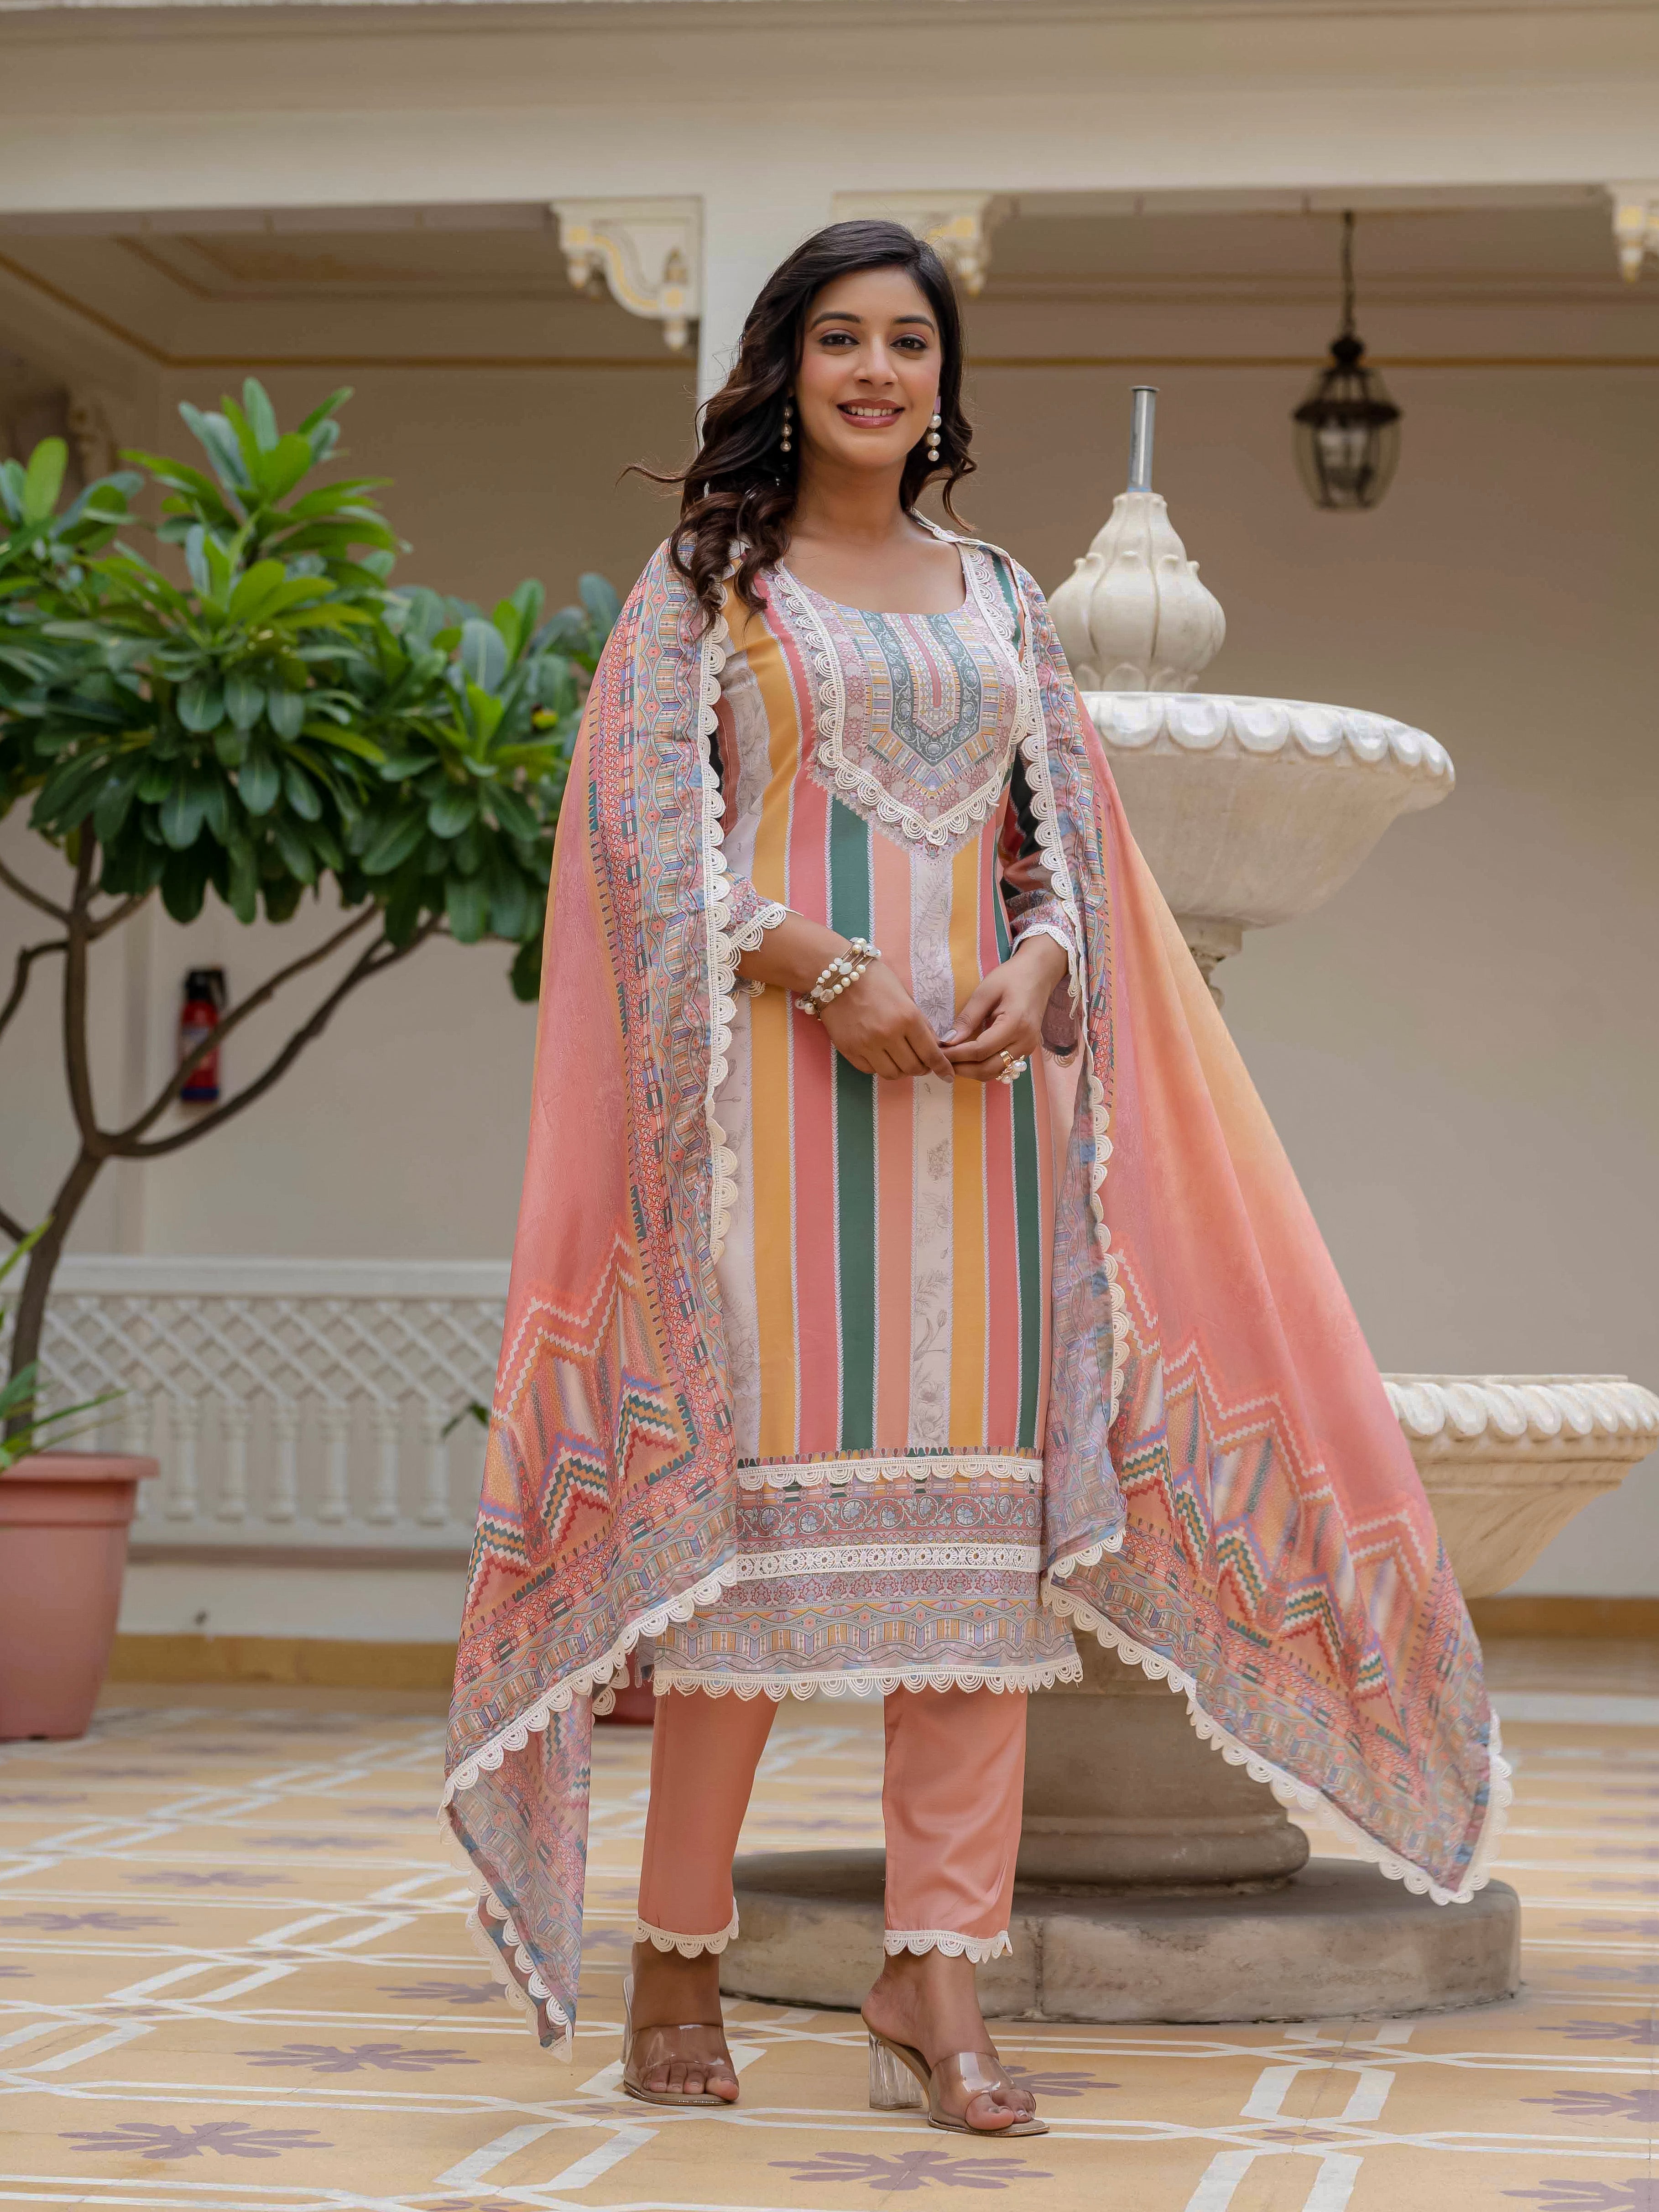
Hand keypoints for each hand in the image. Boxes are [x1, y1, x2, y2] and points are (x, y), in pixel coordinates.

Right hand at [818, 959, 953, 1080]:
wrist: (836, 974)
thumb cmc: (875, 979)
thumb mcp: (905, 996)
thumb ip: (920, 1022)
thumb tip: (934, 1045)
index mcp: (907, 1017)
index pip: (931, 1053)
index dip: (942, 1068)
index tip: (947, 1075)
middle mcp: (888, 1035)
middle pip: (913, 1068)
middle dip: (922, 1068)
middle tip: (922, 1063)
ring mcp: (867, 1045)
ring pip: (892, 1074)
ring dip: (901, 1070)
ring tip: (901, 1060)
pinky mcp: (849, 1050)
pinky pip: (870, 1070)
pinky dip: (880, 1066)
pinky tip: (881, 1055)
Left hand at [941, 934, 1068, 1082]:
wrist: (1039, 974)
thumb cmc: (1012, 977)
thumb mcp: (985, 991)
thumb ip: (967, 1018)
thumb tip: (948, 1041)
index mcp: (1016, 1024)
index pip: (981, 1050)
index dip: (957, 1054)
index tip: (937, 1051)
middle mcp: (1025, 1042)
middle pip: (988, 1068)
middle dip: (962, 1069)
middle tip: (940, 1061)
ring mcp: (1028, 1048)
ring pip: (995, 1072)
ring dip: (971, 1071)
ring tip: (951, 1061)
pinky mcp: (1026, 1050)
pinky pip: (1002, 1066)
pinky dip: (983, 1067)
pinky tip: (967, 1059)